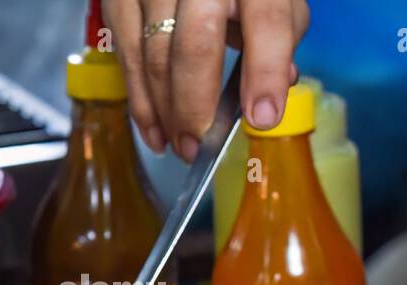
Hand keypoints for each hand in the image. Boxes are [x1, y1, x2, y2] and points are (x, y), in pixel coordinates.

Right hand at [104, 0, 310, 160]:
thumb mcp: (278, 2)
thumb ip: (281, 42)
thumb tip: (268, 97)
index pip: (267, 22)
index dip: (265, 74)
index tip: (262, 118)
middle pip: (196, 45)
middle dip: (197, 107)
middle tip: (200, 147)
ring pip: (154, 55)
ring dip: (165, 112)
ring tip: (181, 147)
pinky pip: (125, 53)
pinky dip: (140, 99)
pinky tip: (155, 130)